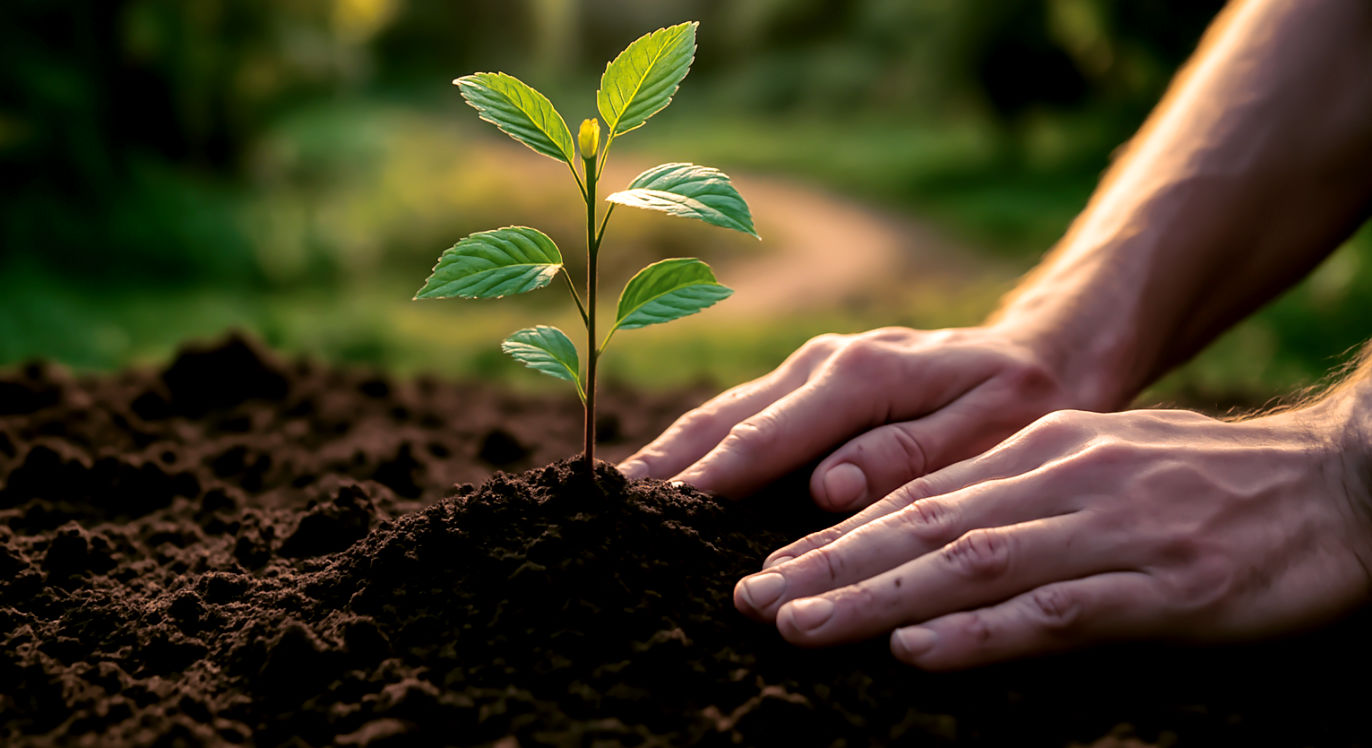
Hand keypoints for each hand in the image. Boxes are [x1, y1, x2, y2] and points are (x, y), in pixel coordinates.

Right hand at [618, 325, 1094, 506]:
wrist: (1042, 353)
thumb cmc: (1023, 401)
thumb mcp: (990, 430)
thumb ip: (907, 456)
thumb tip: (825, 489)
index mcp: (864, 372)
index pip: (769, 433)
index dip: (712, 477)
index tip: (661, 512)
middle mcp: (826, 360)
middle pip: (727, 416)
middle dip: (667, 463)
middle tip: (608, 508)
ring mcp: (813, 365)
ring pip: (724, 411)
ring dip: (671, 452)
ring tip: (619, 496)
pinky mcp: (811, 380)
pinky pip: (742, 413)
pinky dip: (700, 444)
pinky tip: (670, 475)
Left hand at [732, 406, 1371, 669]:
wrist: (1342, 485)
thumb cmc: (1217, 484)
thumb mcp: (1106, 466)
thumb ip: (1024, 493)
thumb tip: (938, 535)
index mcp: (1046, 452)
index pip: (920, 497)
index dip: (839, 535)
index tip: (769, 569)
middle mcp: (1064, 483)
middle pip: (923, 527)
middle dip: (829, 567)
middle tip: (749, 602)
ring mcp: (1111, 534)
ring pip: (969, 564)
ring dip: (874, 597)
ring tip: (797, 625)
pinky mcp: (1165, 590)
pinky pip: (1056, 613)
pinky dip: (981, 634)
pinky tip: (917, 653)